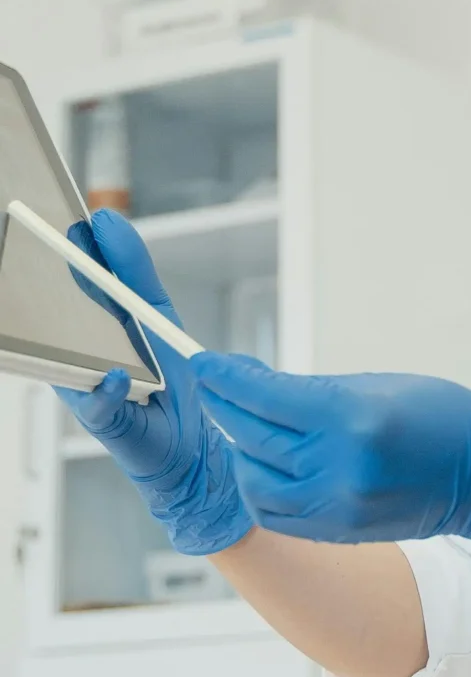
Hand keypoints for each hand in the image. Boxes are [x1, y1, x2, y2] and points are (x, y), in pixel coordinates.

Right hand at [53, 211, 251, 556]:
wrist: (191, 459)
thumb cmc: (179, 396)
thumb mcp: (173, 341)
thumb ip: (145, 300)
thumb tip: (118, 250)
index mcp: (130, 329)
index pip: (118, 283)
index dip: (109, 252)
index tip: (100, 218)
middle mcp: (105, 351)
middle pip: (89, 305)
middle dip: (80, 268)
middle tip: (74, 233)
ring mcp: (97, 383)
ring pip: (79, 348)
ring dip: (75, 317)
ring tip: (78, 277)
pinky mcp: (104, 421)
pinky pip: (99, 404)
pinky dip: (105, 390)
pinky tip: (113, 374)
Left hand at [188, 352, 470, 582]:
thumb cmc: (442, 418)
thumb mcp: (379, 387)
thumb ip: (314, 392)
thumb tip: (255, 387)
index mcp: (355, 419)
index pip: (267, 397)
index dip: (229, 378)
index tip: (206, 363)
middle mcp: (342, 465)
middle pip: (253, 435)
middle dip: (225, 405)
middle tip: (215, 384)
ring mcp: (338, 504)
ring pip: (254, 478)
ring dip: (240, 449)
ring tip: (242, 427)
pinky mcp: (338, 530)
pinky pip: (273, 512)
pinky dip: (257, 487)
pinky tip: (261, 465)